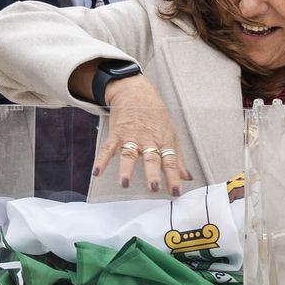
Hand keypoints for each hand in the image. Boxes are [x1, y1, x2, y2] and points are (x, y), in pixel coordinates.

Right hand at [95, 76, 192, 195]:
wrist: (136, 92)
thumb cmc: (156, 115)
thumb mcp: (171, 133)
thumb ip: (178, 157)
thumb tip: (187, 177)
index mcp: (163, 141)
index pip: (171, 161)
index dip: (174, 177)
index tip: (176, 192)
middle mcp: (148, 140)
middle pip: (151, 158)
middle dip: (152, 173)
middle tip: (153, 188)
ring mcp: (131, 137)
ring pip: (129, 154)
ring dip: (126, 169)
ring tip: (124, 183)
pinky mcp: (116, 134)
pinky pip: (108, 148)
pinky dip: (101, 160)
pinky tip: (97, 172)